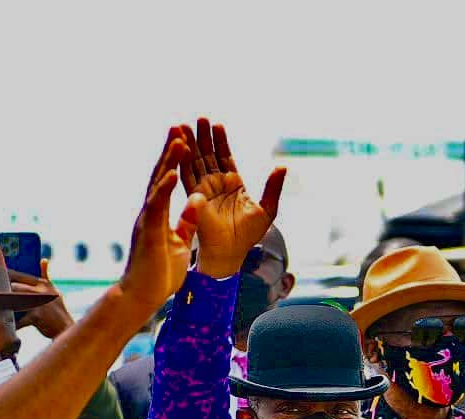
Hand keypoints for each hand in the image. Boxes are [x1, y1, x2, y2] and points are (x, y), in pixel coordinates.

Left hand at [8, 259, 69, 338]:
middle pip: (14, 287)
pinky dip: (11, 324)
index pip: (20, 275)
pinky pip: (19, 319)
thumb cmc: (58, 311)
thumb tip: (44, 259)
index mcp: (43, 283)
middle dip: (1, 290)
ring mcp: (39, 302)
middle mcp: (42, 290)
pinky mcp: (37, 316)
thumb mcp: (54, 291)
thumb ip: (46, 275)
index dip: (5, 275)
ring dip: (3, 305)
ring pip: (14, 301)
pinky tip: (3, 325)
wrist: (66, 328)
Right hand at [117, 127, 204, 317]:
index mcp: (159, 216)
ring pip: (158, 184)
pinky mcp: (149, 231)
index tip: (185, 141)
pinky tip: (174, 171)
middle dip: (170, 151)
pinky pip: (158, 205)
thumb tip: (197, 205)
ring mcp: (148, 220)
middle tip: (179, 126)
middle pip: (161, 175)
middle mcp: (150, 213)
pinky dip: (166, 187)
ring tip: (179, 138)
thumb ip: (186, 223)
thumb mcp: (180, 244)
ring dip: (168, 161)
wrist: (143, 297)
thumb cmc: (159, 275)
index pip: (167, 183)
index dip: (175, 162)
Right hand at [180, 117, 285, 278]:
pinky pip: (188, 176)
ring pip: (195, 162)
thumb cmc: (248, 237)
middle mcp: (216, 185)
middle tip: (199, 118)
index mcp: (233, 185)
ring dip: (190, 144)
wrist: (230, 254)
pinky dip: (184, 160)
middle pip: (208, 155)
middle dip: (203, 137)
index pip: (225, 157)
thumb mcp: (267, 209)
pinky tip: (182, 146)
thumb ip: (273, 187)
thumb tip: (282, 166)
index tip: (217, 125)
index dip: (221, 141)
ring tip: (185, 126)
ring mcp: (204, 191)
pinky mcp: (195, 198)